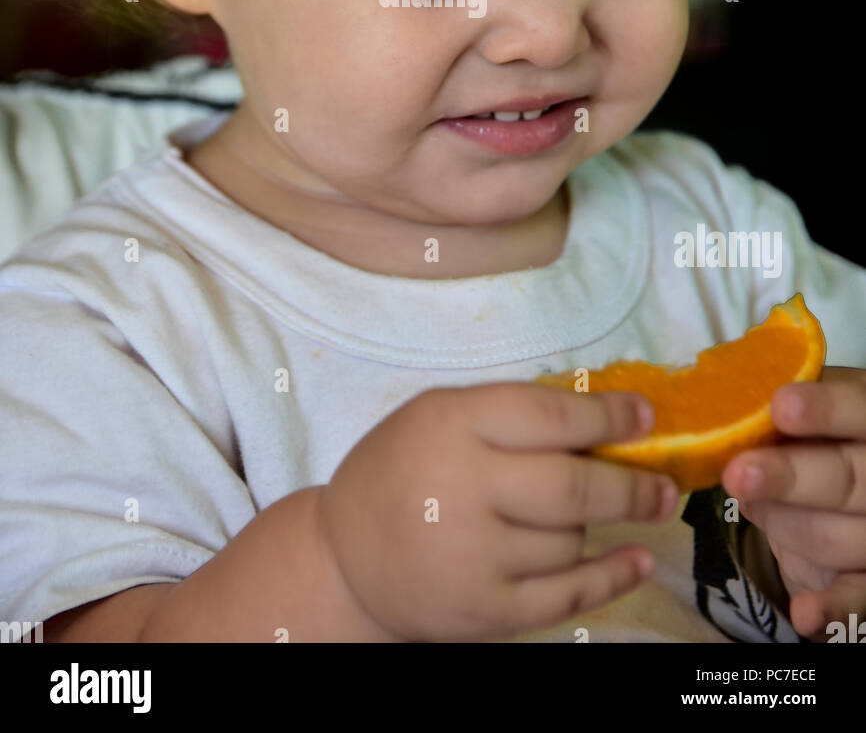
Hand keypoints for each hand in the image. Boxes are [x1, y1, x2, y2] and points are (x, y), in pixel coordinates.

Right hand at [318, 383, 679, 641]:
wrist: (346, 556)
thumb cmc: (403, 469)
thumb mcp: (440, 414)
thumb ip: (509, 413)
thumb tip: (605, 417)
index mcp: (453, 424)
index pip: (551, 416)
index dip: (609, 417)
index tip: (645, 416)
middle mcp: (465, 487)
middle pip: (573, 486)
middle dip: (631, 485)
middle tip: (664, 483)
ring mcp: (475, 555)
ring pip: (570, 538)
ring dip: (596, 525)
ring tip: (604, 513)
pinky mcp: (485, 610)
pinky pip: (567, 595)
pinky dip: (613, 577)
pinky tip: (639, 560)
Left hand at [722, 366, 865, 639]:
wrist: (836, 501)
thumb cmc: (812, 440)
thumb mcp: (806, 412)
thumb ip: (779, 407)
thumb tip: (719, 400)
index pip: (857, 409)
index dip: (825, 409)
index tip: (781, 406)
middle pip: (847, 478)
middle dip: (790, 477)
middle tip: (739, 475)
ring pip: (838, 536)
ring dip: (783, 526)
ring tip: (748, 506)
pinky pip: (859, 598)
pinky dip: (832, 608)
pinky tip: (804, 613)